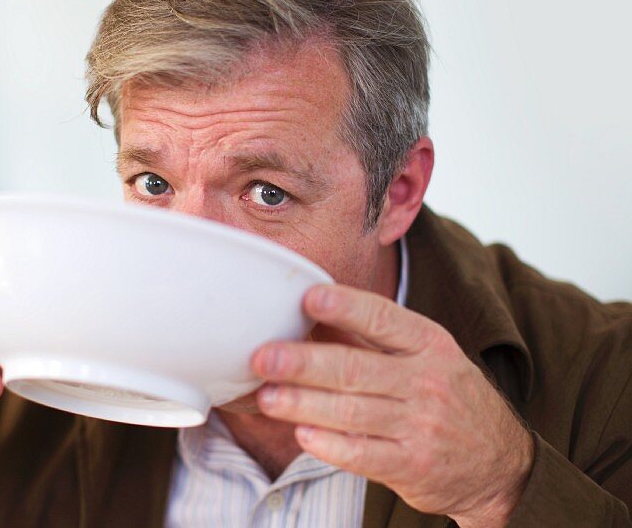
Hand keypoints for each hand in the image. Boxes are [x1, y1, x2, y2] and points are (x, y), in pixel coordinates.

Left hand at [251, 284, 534, 526]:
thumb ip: (373, 337)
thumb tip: (311, 311)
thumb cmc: (448, 395)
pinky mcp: (412, 466)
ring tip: (268, 397)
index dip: (345, 306)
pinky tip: (301, 434)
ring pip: (351, 412)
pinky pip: (362, 454)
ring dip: (303, 404)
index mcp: (429, 343)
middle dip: (305, 362)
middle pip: (356, 368)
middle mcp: (427, 381)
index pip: (383, 318)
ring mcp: (421, 426)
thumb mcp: (426, 354)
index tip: (308, 297)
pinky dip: (329, 445)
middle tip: (264, 356)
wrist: (500, 462)